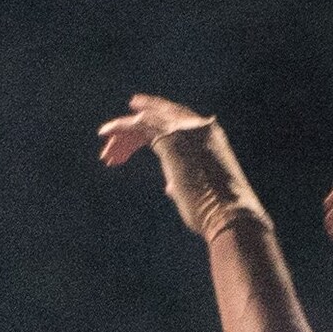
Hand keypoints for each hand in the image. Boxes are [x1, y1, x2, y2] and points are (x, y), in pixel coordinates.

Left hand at [98, 94, 255, 237]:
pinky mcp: (171, 139)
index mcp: (211, 137)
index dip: (157, 121)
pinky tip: (107, 133)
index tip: (138, 123)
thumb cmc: (214, 211)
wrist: (228, 214)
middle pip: (161, 116)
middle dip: (137, 124)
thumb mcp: (198, 191)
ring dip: (124, 131)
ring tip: (104, 136)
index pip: (179, 120)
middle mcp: (200, 127)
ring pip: (148, 120)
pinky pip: (139, 125)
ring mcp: (187, 130)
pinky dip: (121, 127)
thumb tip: (169, 186)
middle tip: (114, 132)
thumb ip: (182, 181)